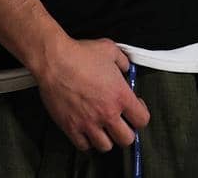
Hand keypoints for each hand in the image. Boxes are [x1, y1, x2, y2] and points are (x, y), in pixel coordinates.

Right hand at [29, 35, 149, 151]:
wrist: (54, 61)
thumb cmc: (80, 55)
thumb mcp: (111, 50)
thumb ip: (123, 62)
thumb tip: (126, 68)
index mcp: (120, 96)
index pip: (142, 120)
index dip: (141, 115)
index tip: (135, 109)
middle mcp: (107, 113)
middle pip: (127, 139)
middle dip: (127, 132)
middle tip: (121, 123)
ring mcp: (88, 123)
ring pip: (105, 147)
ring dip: (107, 139)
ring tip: (104, 129)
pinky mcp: (70, 128)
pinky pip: (83, 146)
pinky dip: (87, 141)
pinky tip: (87, 131)